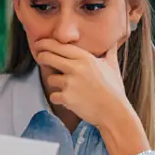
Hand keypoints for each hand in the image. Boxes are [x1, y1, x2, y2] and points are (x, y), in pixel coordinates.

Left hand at [33, 39, 148, 154]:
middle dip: (42, 56)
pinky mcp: (66, 98)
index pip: (60, 47)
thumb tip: (112, 42)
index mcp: (86, 58)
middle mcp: (76, 68)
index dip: (46, 44)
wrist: (114, 112)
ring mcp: (70, 83)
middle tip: (40, 57)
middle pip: (48, 57)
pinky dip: (58, 98)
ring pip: (50, 78)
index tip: (40, 44)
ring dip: (55, 83)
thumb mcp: (112, 66)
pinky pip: (53, 95)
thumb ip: (109, 52)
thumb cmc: (114, 90)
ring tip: (66, 87)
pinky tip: (67, 99)